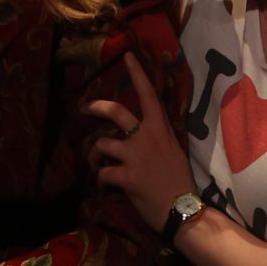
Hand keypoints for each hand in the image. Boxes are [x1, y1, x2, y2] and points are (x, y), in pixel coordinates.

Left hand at [86, 53, 193, 232]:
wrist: (183, 210)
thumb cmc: (179, 181)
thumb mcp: (172, 150)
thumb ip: (155, 137)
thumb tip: (141, 132)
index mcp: (160, 128)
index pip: (148, 94)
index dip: (137, 73)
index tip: (127, 55)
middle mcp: (146, 137)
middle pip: (115, 111)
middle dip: (94, 107)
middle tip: (83, 109)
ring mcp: (134, 156)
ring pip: (101, 144)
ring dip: (94, 155)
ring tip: (97, 163)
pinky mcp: (125, 177)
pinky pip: (102, 174)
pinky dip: (101, 181)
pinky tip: (106, 188)